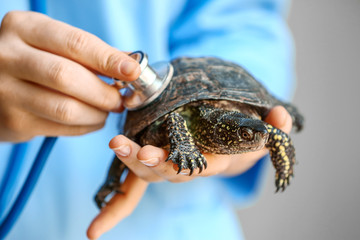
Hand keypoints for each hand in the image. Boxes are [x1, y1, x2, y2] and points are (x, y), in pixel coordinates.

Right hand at [0, 11, 139, 141]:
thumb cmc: (34, 59)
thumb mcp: (54, 44)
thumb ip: (91, 52)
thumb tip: (132, 65)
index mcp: (23, 28)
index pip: (75, 43)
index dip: (108, 59)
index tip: (133, 71)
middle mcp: (8, 57)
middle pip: (67, 77)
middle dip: (104, 92)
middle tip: (120, 99)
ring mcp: (6, 91)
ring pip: (65, 109)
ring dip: (97, 113)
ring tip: (107, 110)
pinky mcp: (13, 121)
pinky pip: (61, 128)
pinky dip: (85, 127)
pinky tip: (91, 120)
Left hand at [87, 105, 291, 238]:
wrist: (231, 143)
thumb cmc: (246, 139)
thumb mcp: (262, 134)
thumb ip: (274, 128)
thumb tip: (280, 118)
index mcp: (210, 163)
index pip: (191, 166)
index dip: (172, 163)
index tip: (151, 155)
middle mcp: (188, 169)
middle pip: (163, 171)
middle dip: (143, 162)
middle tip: (124, 147)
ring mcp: (171, 166)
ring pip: (146, 173)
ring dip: (128, 161)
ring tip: (114, 144)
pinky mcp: (159, 160)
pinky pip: (134, 186)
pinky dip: (116, 208)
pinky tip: (97, 230)